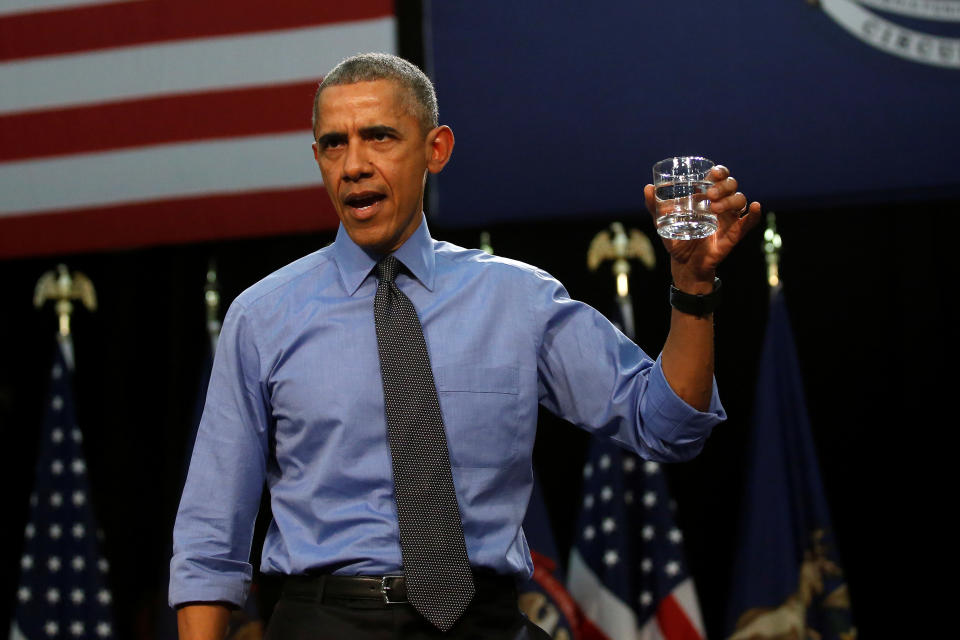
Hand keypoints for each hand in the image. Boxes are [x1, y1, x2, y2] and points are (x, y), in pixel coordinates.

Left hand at [644, 165, 760, 291]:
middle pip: (731, 185)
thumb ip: (654, 206)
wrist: (684, 264)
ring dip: (731, 200)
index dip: (720, 172)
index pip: (719, 178)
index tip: (713, 173)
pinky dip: (755, 214)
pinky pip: (750, 222)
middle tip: (710, 195)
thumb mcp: (662, 222)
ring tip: (715, 208)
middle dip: (723, 186)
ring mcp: (729, 218)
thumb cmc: (676, 239)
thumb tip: (647, 188)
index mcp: (706, 197)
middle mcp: (720, 204)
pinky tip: (754, 207)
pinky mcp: (735, 233)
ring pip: (740, 200)